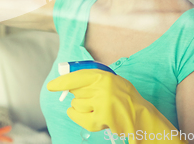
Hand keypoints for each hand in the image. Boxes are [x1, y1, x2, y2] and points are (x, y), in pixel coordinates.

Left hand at [47, 69, 187, 142]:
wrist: (142, 116)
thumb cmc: (125, 98)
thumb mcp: (112, 81)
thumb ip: (93, 79)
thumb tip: (68, 82)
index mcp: (104, 76)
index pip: (77, 76)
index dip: (62, 81)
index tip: (52, 86)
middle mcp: (102, 87)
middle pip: (75, 91)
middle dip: (79, 95)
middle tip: (94, 98)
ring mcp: (101, 103)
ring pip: (76, 104)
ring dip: (82, 107)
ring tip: (98, 108)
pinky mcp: (102, 117)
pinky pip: (79, 116)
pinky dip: (78, 117)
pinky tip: (87, 116)